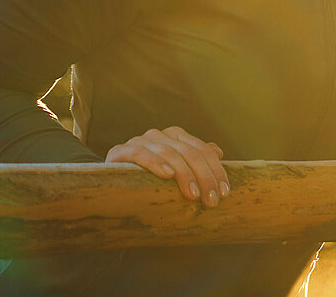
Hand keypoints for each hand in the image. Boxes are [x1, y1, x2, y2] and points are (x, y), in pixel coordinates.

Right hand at [106, 126, 229, 206]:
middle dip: (204, 177)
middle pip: (190, 152)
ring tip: (193, 195)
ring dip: (185, 175)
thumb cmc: (149, 179)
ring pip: (170, 153)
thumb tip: (218, 151)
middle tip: (211, 200)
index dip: (216, 171)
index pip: (203, 150)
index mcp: (176, 136)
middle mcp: (160, 135)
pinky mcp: (120, 151)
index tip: (225, 193)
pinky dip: (156, 163)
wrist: (111, 182)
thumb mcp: (176, 170)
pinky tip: (167, 176)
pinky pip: (141, 154)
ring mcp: (140, 140)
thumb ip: (195, 159)